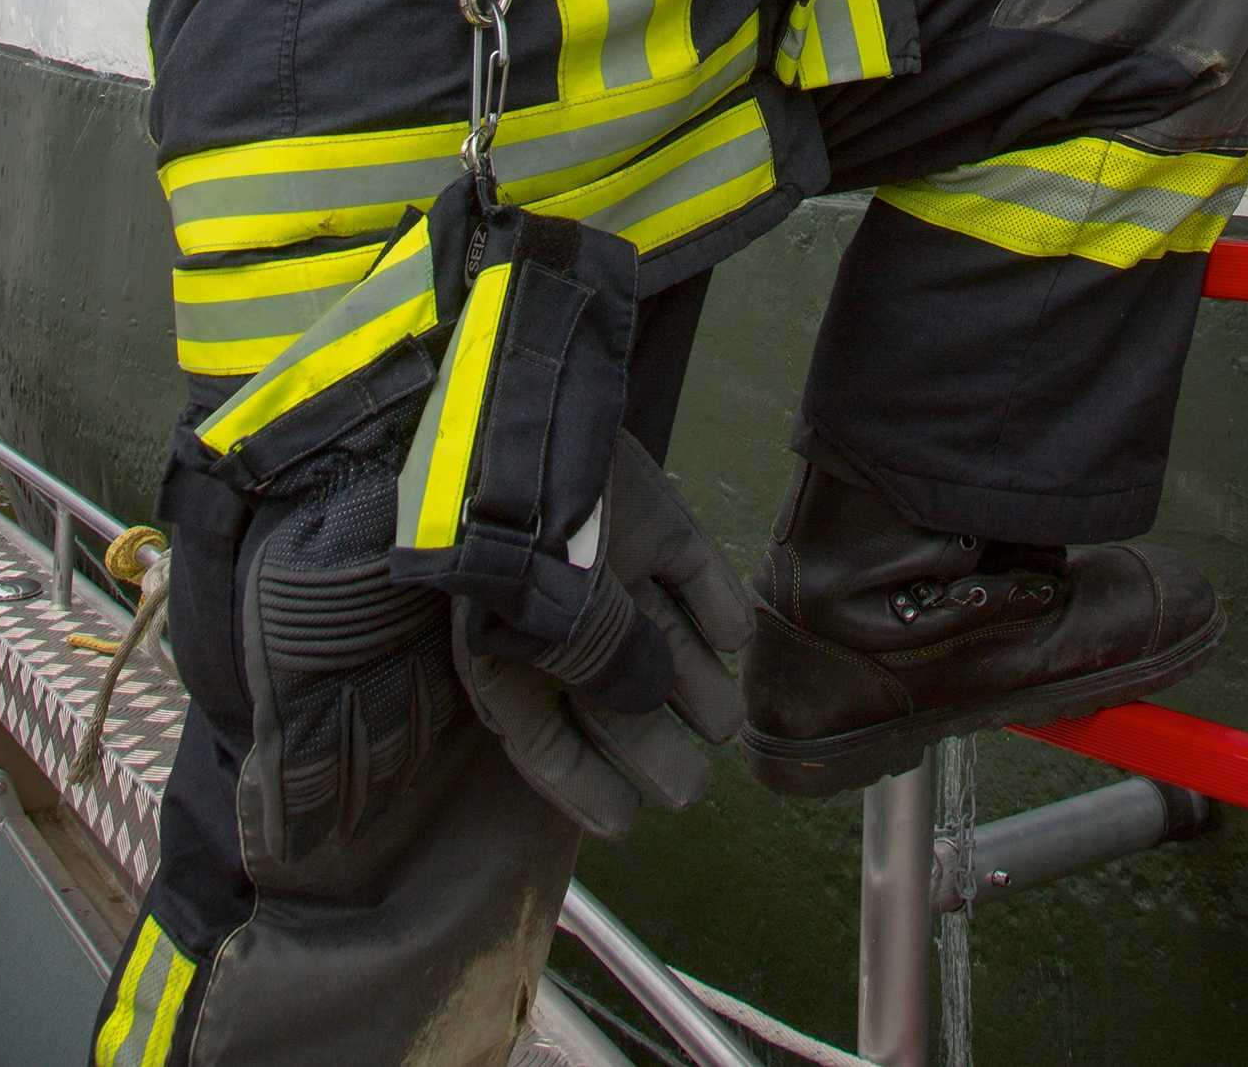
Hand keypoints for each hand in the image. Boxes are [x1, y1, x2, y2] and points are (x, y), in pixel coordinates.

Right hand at [453, 434, 752, 837]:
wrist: (526, 422)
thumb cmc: (522, 544)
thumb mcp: (557, 631)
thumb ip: (606, 670)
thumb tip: (650, 700)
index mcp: (511, 654)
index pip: (545, 740)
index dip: (582, 787)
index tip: (624, 825)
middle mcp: (562, 614)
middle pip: (610, 693)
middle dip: (650, 745)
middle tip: (693, 790)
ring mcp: (608, 560)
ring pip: (657, 633)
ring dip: (692, 678)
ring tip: (726, 720)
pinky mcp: (648, 512)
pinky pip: (688, 565)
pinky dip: (714, 598)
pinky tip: (735, 637)